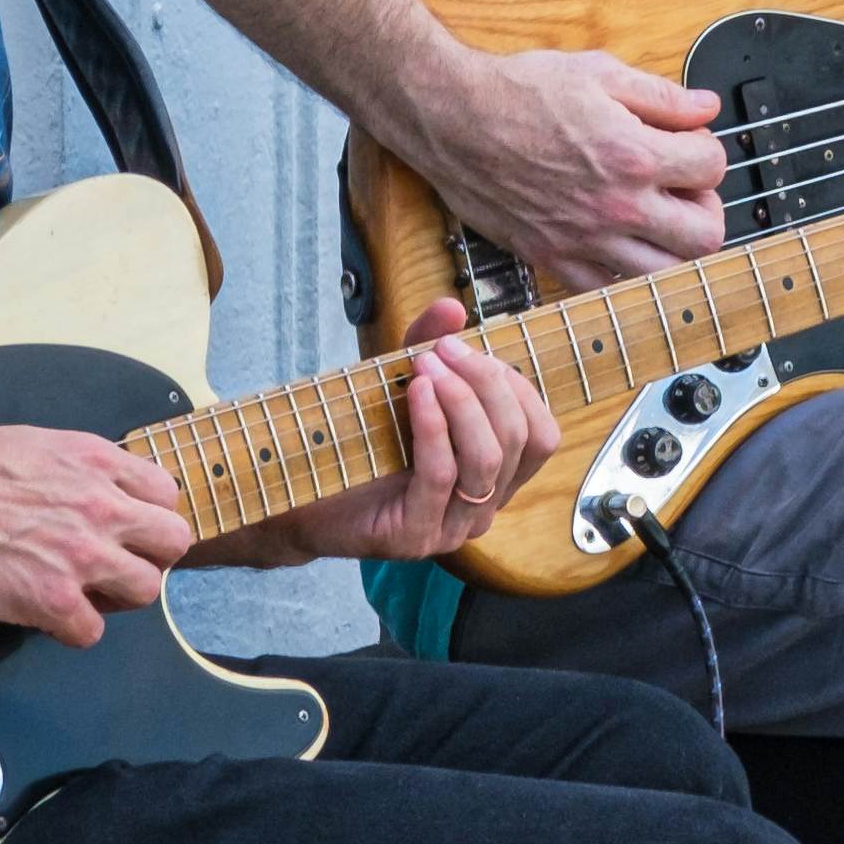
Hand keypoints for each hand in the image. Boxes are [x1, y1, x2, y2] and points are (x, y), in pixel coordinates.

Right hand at [0, 423, 188, 645]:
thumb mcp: (41, 446)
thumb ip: (83, 471)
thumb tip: (102, 491)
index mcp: (98, 463)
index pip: (166, 496)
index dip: (146, 519)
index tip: (128, 531)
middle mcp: (101, 506)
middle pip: (172, 543)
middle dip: (148, 558)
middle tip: (115, 567)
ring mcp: (81, 555)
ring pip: (146, 591)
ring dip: (116, 597)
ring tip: (80, 593)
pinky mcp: (52, 598)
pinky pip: (92, 631)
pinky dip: (72, 629)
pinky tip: (45, 613)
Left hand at [261, 301, 556, 564]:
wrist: (302, 499)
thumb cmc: (360, 446)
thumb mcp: (401, 387)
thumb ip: (428, 346)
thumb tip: (453, 308)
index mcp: (493, 478)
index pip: (541, 435)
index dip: (516, 388)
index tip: (472, 350)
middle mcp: (483, 507)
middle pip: (519, 440)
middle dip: (486, 382)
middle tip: (444, 350)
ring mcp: (452, 527)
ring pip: (487, 458)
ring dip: (461, 400)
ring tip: (426, 366)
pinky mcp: (416, 535)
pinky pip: (441, 474)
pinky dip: (433, 426)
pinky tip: (416, 394)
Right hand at [416, 46, 726, 294]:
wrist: (452, 119)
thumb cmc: (517, 91)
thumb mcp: (597, 72)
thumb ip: (661, 95)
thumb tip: (706, 107)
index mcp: (634, 155)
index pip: (713, 167)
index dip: (707, 149)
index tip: (689, 142)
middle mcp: (616, 207)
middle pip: (705, 235)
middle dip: (706, 207)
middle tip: (684, 187)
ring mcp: (585, 241)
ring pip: (665, 273)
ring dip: (672, 245)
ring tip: (656, 216)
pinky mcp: (553, 259)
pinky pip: (609, 288)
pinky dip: (622, 269)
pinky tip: (615, 238)